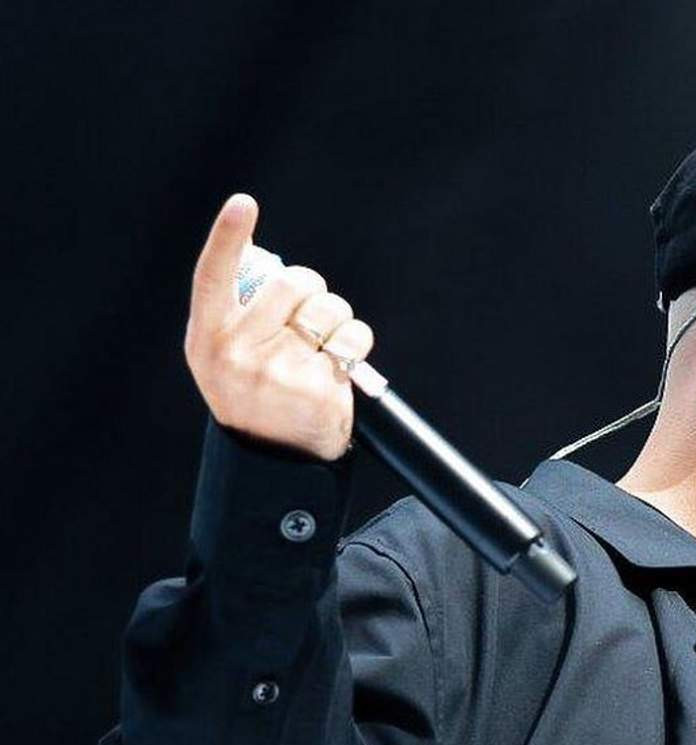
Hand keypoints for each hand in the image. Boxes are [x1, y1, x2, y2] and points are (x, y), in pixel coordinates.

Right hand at [183, 193, 374, 460]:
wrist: (276, 460)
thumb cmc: (254, 396)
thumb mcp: (226, 356)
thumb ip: (237, 312)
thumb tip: (254, 252)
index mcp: (210, 339)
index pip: (214, 277)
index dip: (227, 237)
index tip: (243, 203)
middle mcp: (239, 353)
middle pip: (293, 283)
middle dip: (311, 291)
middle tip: (308, 317)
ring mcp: (278, 370)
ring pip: (328, 308)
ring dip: (337, 318)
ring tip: (323, 345)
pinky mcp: (318, 386)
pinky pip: (353, 338)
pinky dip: (356, 343)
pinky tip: (341, 364)